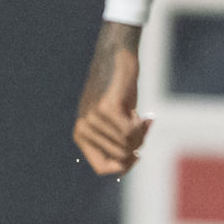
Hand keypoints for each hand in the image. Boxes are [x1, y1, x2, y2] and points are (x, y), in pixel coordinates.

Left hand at [71, 20, 148, 174]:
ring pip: (127, 144)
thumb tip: (127, 162)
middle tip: (142, 126)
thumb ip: (116, 142)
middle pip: (120, 156)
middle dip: (137, 145)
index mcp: (81, 134)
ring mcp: (93, 119)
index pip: (102, 168)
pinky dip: (141, 126)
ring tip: (140, 117)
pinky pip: (131, 132)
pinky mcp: (106, 108)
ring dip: (141, 134)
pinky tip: (141, 115)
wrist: (116, 55)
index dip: (124, 166)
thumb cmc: (118, 89)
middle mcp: (83, 128)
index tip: (137, 155)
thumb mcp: (114, 120)